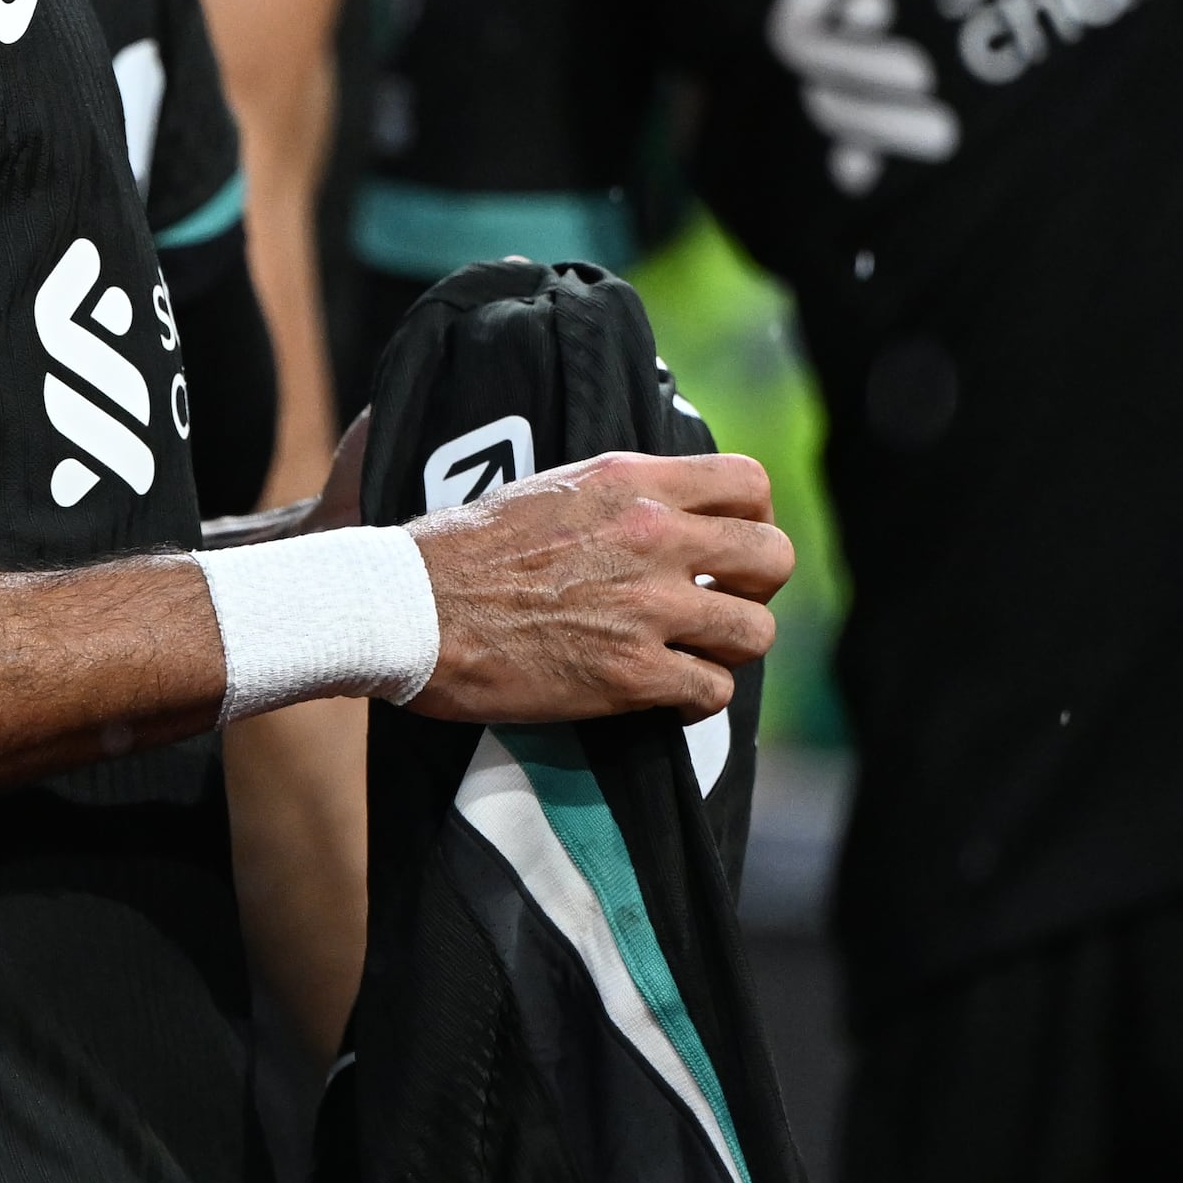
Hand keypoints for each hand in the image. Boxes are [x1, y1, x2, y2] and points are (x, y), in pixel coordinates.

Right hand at [406, 449, 789, 725]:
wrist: (408, 608)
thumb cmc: (462, 550)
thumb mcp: (553, 490)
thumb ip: (621, 497)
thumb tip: (664, 513)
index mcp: (631, 483)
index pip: (749, 484)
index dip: (752, 519)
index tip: (726, 545)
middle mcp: (652, 537)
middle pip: (774, 558)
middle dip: (755, 587)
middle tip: (717, 603)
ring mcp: (647, 609)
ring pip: (755, 633)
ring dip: (727, 648)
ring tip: (689, 654)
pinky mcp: (630, 677)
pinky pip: (713, 693)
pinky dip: (693, 699)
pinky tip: (662, 694)